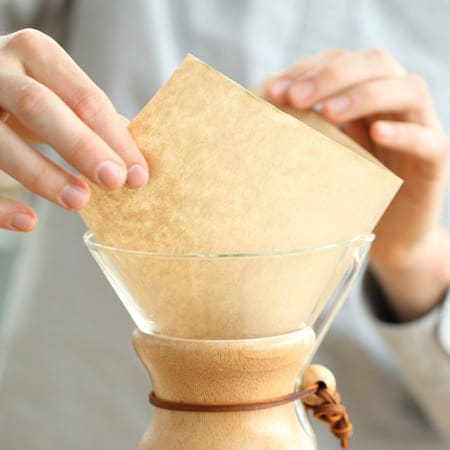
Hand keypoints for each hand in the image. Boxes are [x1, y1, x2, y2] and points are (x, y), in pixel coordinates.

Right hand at [0, 29, 148, 231]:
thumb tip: (135, 155)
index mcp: (36, 55)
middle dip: (82, 146)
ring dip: (42, 174)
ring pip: (1, 139)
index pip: (86, 99)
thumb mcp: (55, 91)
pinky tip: (28, 222)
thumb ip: (90, 116)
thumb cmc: (23, 91)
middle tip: (114, 181)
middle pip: (41, 107)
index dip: (116, 139)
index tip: (139, 176)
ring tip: (79, 201)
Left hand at [267, 48, 449, 319]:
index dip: (307, 69)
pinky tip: (375, 135)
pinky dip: (403, 134)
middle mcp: (394, 104)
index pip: (340, 61)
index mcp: (364, 96)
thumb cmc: (347, 192)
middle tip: (294, 98)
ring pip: (407, 91)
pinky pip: (428, 139)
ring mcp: (419, 128)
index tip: (273, 90)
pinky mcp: (435, 160)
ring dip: (364, 96)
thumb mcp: (322, 157)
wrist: (388, 234)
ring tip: (329, 113)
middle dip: (331, 75)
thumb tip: (255, 121)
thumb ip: (305, 134)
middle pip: (374, 64)